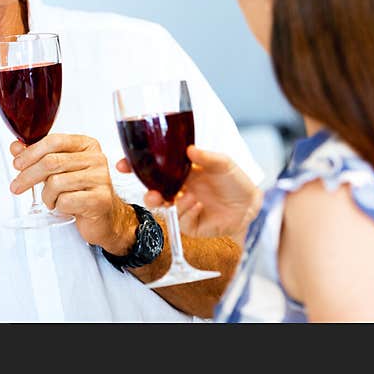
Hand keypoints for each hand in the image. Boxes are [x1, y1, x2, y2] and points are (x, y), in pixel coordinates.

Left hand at [10, 134, 135, 252]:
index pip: (54, 141)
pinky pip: (66, 201)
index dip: (31, 152)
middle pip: (52, 162)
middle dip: (28, 176)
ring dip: (47, 196)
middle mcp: (96, 159)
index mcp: (87, 145)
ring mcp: (100, 179)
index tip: (17, 164)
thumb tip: (16, 147)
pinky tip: (64, 207)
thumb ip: (38, 156)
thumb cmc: (82, 191)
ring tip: (51, 200)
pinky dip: (59, 206)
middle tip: (17, 186)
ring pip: (56, 183)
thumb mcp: (60, 170)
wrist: (105, 216)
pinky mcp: (100, 199)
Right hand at [117, 145, 262, 240]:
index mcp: (181, 171)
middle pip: (152, 191)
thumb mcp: (224, 163)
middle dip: (146, 192)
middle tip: (150, 193)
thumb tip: (189, 149)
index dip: (135, 166)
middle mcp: (178, 189)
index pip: (153, 168)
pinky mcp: (190, 224)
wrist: (251, 205)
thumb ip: (207, 156)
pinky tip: (198, 204)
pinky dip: (186, 211)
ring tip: (180, 197)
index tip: (123, 164)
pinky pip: (181, 220)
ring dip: (167, 203)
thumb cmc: (235, 182)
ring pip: (163, 208)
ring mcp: (183, 207)